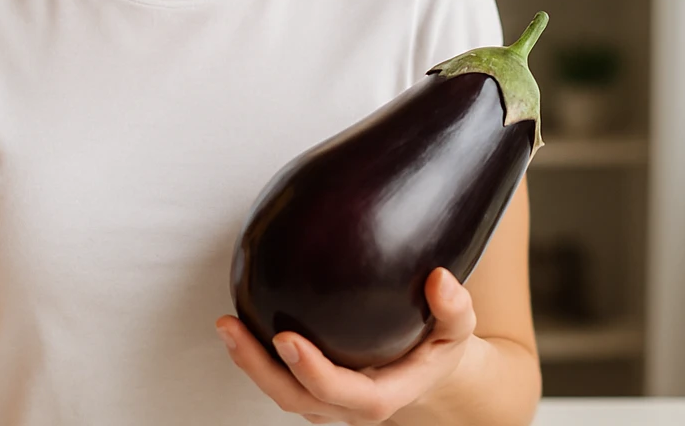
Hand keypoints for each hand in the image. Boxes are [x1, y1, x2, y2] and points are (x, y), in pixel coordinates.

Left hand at [215, 267, 476, 423]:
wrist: (431, 372)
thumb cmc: (440, 348)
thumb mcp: (458, 330)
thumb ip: (454, 309)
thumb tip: (440, 279)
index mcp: (380, 396)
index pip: (341, 392)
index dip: (311, 371)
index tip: (286, 337)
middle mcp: (345, 405)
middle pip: (293, 397)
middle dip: (258, 367)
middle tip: (231, 327)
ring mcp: (324, 399)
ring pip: (279, 390)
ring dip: (248, 361)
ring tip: (225, 324)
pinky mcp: (310, 384)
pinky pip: (278, 375)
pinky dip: (255, 353)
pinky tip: (239, 318)